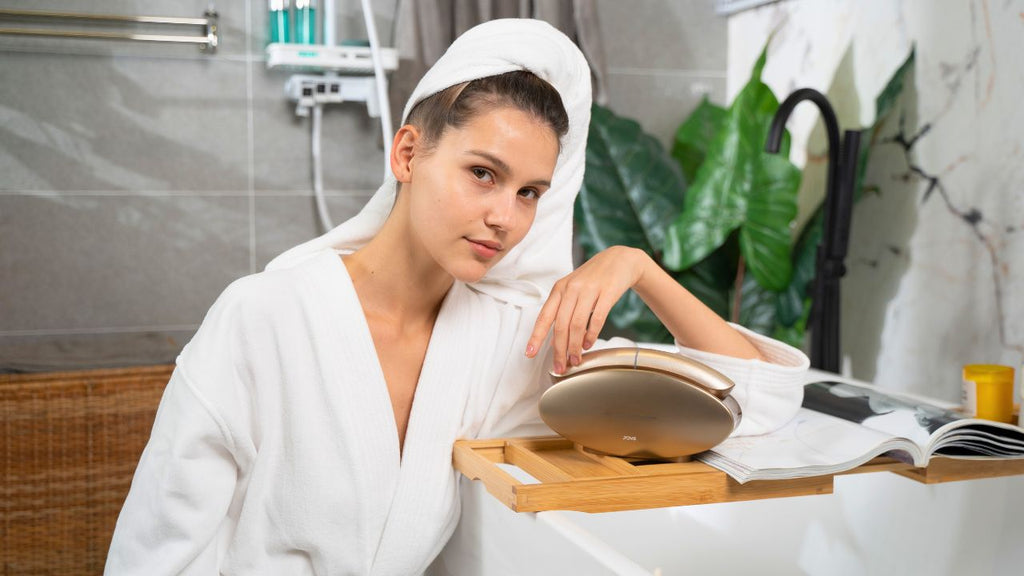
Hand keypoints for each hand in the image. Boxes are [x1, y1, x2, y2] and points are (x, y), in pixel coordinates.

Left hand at [525, 246, 649, 373]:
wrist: (619, 260)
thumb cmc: (593, 278)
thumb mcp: (573, 289)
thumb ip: (563, 310)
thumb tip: (556, 340)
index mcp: (559, 289)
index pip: (544, 317)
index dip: (536, 337)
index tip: (530, 354)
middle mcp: (571, 289)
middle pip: (560, 325)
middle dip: (559, 350)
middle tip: (560, 366)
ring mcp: (589, 290)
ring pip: (577, 325)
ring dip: (575, 346)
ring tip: (576, 360)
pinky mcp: (607, 292)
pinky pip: (596, 319)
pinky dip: (591, 335)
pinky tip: (589, 344)